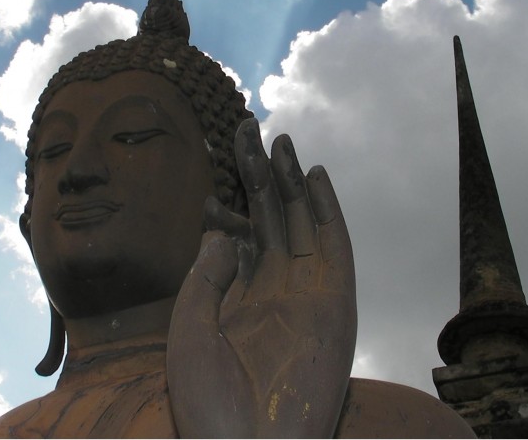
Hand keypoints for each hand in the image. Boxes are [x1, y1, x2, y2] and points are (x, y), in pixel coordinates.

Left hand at [167, 119, 356, 437]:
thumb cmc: (208, 399)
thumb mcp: (192, 326)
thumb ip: (208, 273)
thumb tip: (222, 227)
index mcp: (240, 298)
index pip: (239, 233)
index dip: (229, 197)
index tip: (213, 159)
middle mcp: (275, 291)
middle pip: (272, 219)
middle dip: (260, 175)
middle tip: (247, 129)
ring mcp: (307, 295)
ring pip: (302, 223)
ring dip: (293, 181)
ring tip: (280, 141)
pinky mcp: (336, 303)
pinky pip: (335, 247)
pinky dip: (328, 210)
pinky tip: (315, 174)